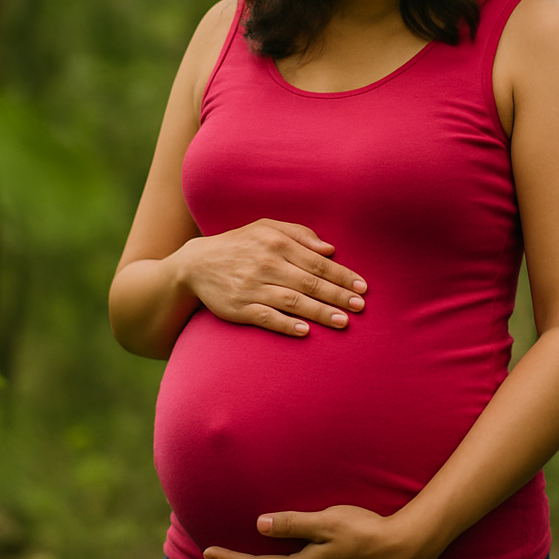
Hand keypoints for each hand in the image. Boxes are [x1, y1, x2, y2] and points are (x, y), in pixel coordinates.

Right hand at [177, 219, 366, 336]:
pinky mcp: (239, 309)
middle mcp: (266, 264)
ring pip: (292, 302)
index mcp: (276, 243)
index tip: (362, 287)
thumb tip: (330, 249)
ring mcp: (252, 288)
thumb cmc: (240, 244)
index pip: (317, 262)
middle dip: (337, 295)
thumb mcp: (265, 228)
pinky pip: (266, 318)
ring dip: (319, 312)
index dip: (342, 275)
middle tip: (360, 307)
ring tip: (342, 322)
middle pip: (309, 283)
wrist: (196, 264)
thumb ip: (299, 234)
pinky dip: (286, 325)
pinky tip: (305, 331)